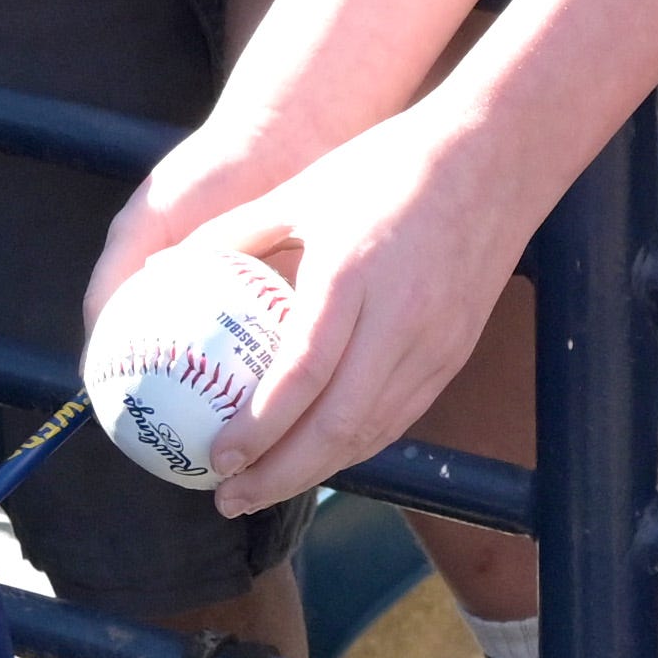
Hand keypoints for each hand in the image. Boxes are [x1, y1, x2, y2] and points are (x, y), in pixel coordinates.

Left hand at [118, 96, 523, 509]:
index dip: (259, 427)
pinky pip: (400, 416)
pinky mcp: (455, 353)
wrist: (493, 158)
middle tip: (229, 498)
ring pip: (373, 431)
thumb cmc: (387, 166)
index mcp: (351, 275)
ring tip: (263, 489)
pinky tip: (318, 456)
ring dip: (317, 470)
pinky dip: (356, 445)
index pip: (303, 373)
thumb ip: (234, 233)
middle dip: (281, 474)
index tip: (216, 458)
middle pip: (339, 423)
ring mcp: (434, 342)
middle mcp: (398, 319)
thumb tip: (164, 266)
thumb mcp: (302, 190)